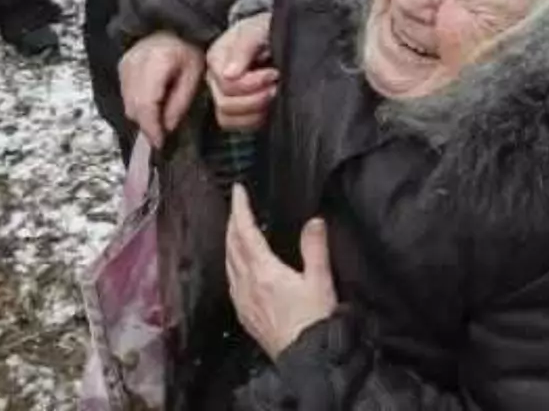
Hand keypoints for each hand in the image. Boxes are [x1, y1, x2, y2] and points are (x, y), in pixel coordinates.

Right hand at [118, 31, 204, 149]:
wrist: (173, 24)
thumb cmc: (188, 49)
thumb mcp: (194, 76)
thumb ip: (180, 103)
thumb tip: (167, 128)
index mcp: (155, 63)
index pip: (146, 104)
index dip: (151, 128)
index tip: (160, 144)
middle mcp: (134, 64)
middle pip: (133, 107)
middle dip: (147, 125)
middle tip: (162, 134)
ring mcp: (125, 65)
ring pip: (127, 103)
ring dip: (142, 116)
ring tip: (160, 117)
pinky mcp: (122, 67)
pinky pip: (126, 94)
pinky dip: (137, 105)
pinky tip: (152, 103)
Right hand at [208, 13, 277, 132]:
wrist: (275, 37)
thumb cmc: (266, 31)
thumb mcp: (258, 29)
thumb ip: (245, 46)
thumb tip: (229, 74)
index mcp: (216, 58)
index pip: (227, 84)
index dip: (253, 83)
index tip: (274, 73)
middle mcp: (214, 79)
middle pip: (225, 104)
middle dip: (256, 98)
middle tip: (276, 85)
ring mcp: (222, 95)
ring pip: (227, 118)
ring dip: (256, 111)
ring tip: (273, 95)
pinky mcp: (235, 109)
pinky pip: (237, 126)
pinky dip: (255, 120)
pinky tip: (269, 106)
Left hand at [226, 184, 335, 359]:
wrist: (306, 358)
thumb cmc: (314, 321)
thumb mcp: (320, 280)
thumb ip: (315, 248)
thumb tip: (313, 220)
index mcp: (264, 271)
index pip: (246, 232)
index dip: (241, 209)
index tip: (237, 190)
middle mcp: (247, 284)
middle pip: (232, 245)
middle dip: (233, 222)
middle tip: (236, 205)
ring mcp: (243, 300)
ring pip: (228, 263)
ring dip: (229, 242)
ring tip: (234, 229)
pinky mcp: (245, 314)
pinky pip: (231, 281)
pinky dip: (231, 264)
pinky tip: (237, 266)